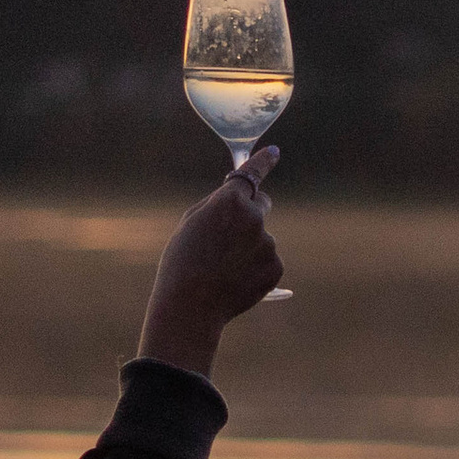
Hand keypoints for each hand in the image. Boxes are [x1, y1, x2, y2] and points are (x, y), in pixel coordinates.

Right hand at [138, 145, 285, 373]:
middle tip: (228, 234)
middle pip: (262, 204)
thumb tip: (241, 203)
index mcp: (230, 201)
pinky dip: (254, 268)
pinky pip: (267, 261)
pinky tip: (235, 280)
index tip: (274, 152)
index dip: (263, 161)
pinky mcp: (276, 267)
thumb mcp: (191, 223)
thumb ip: (218, 207)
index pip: (251, 174)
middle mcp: (255, 218)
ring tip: (223, 267)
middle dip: (251, 211)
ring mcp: (268, 244)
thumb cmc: (182, 262)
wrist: (190, 305)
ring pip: (261, 237)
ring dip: (247, 246)